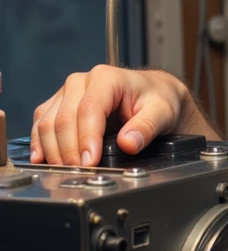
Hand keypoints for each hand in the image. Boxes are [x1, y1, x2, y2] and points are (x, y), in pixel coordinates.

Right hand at [30, 66, 211, 165]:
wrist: (154, 93)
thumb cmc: (158, 98)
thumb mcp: (162, 111)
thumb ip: (147, 127)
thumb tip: (129, 143)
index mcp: (106, 78)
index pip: (88, 110)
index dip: (86, 139)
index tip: (90, 162)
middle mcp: (82, 82)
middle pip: (64, 118)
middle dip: (69, 150)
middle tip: (79, 172)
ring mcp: (68, 93)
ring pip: (48, 122)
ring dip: (53, 150)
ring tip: (65, 171)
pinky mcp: (60, 104)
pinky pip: (42, 123)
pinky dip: (41, 143)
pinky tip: (43, 159)